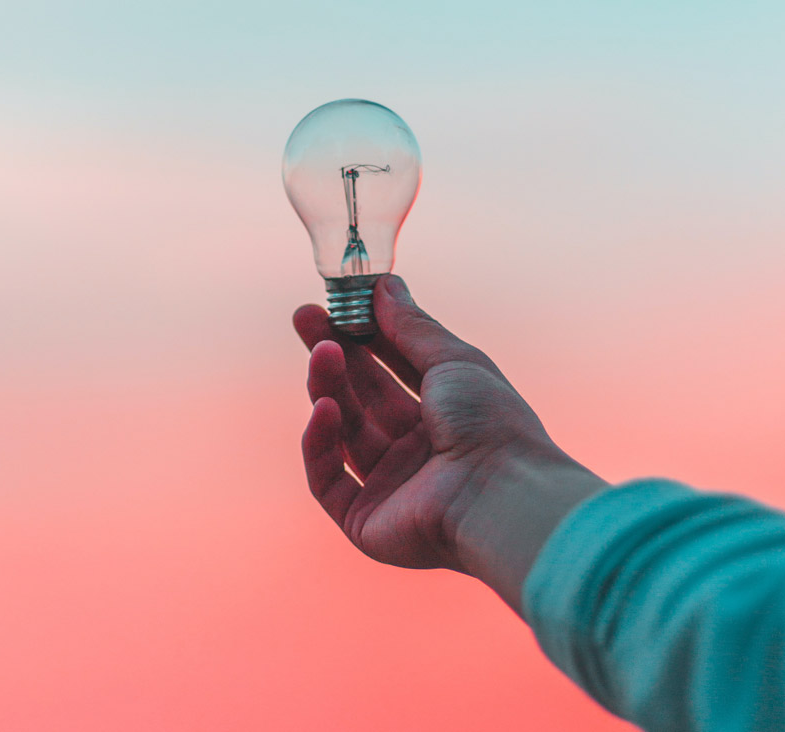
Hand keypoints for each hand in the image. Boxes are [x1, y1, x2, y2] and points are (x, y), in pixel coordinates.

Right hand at [294, 275, 603, 610]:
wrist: (501, 495)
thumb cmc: (490, 422)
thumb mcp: (453, 360)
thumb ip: (411, 326)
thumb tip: (384, 284)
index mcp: (444, 414)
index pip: (392, 368)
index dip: (362, 335)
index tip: (335, 303)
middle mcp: (417, 450)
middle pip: (362, 396)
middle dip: (333, 354)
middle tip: (305, 317)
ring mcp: (391, 486)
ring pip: (343, 431)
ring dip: (328, 388)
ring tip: (322, 352)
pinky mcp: (365, 521)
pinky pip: (327, 480)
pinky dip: (320, 444)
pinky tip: (323, 409)